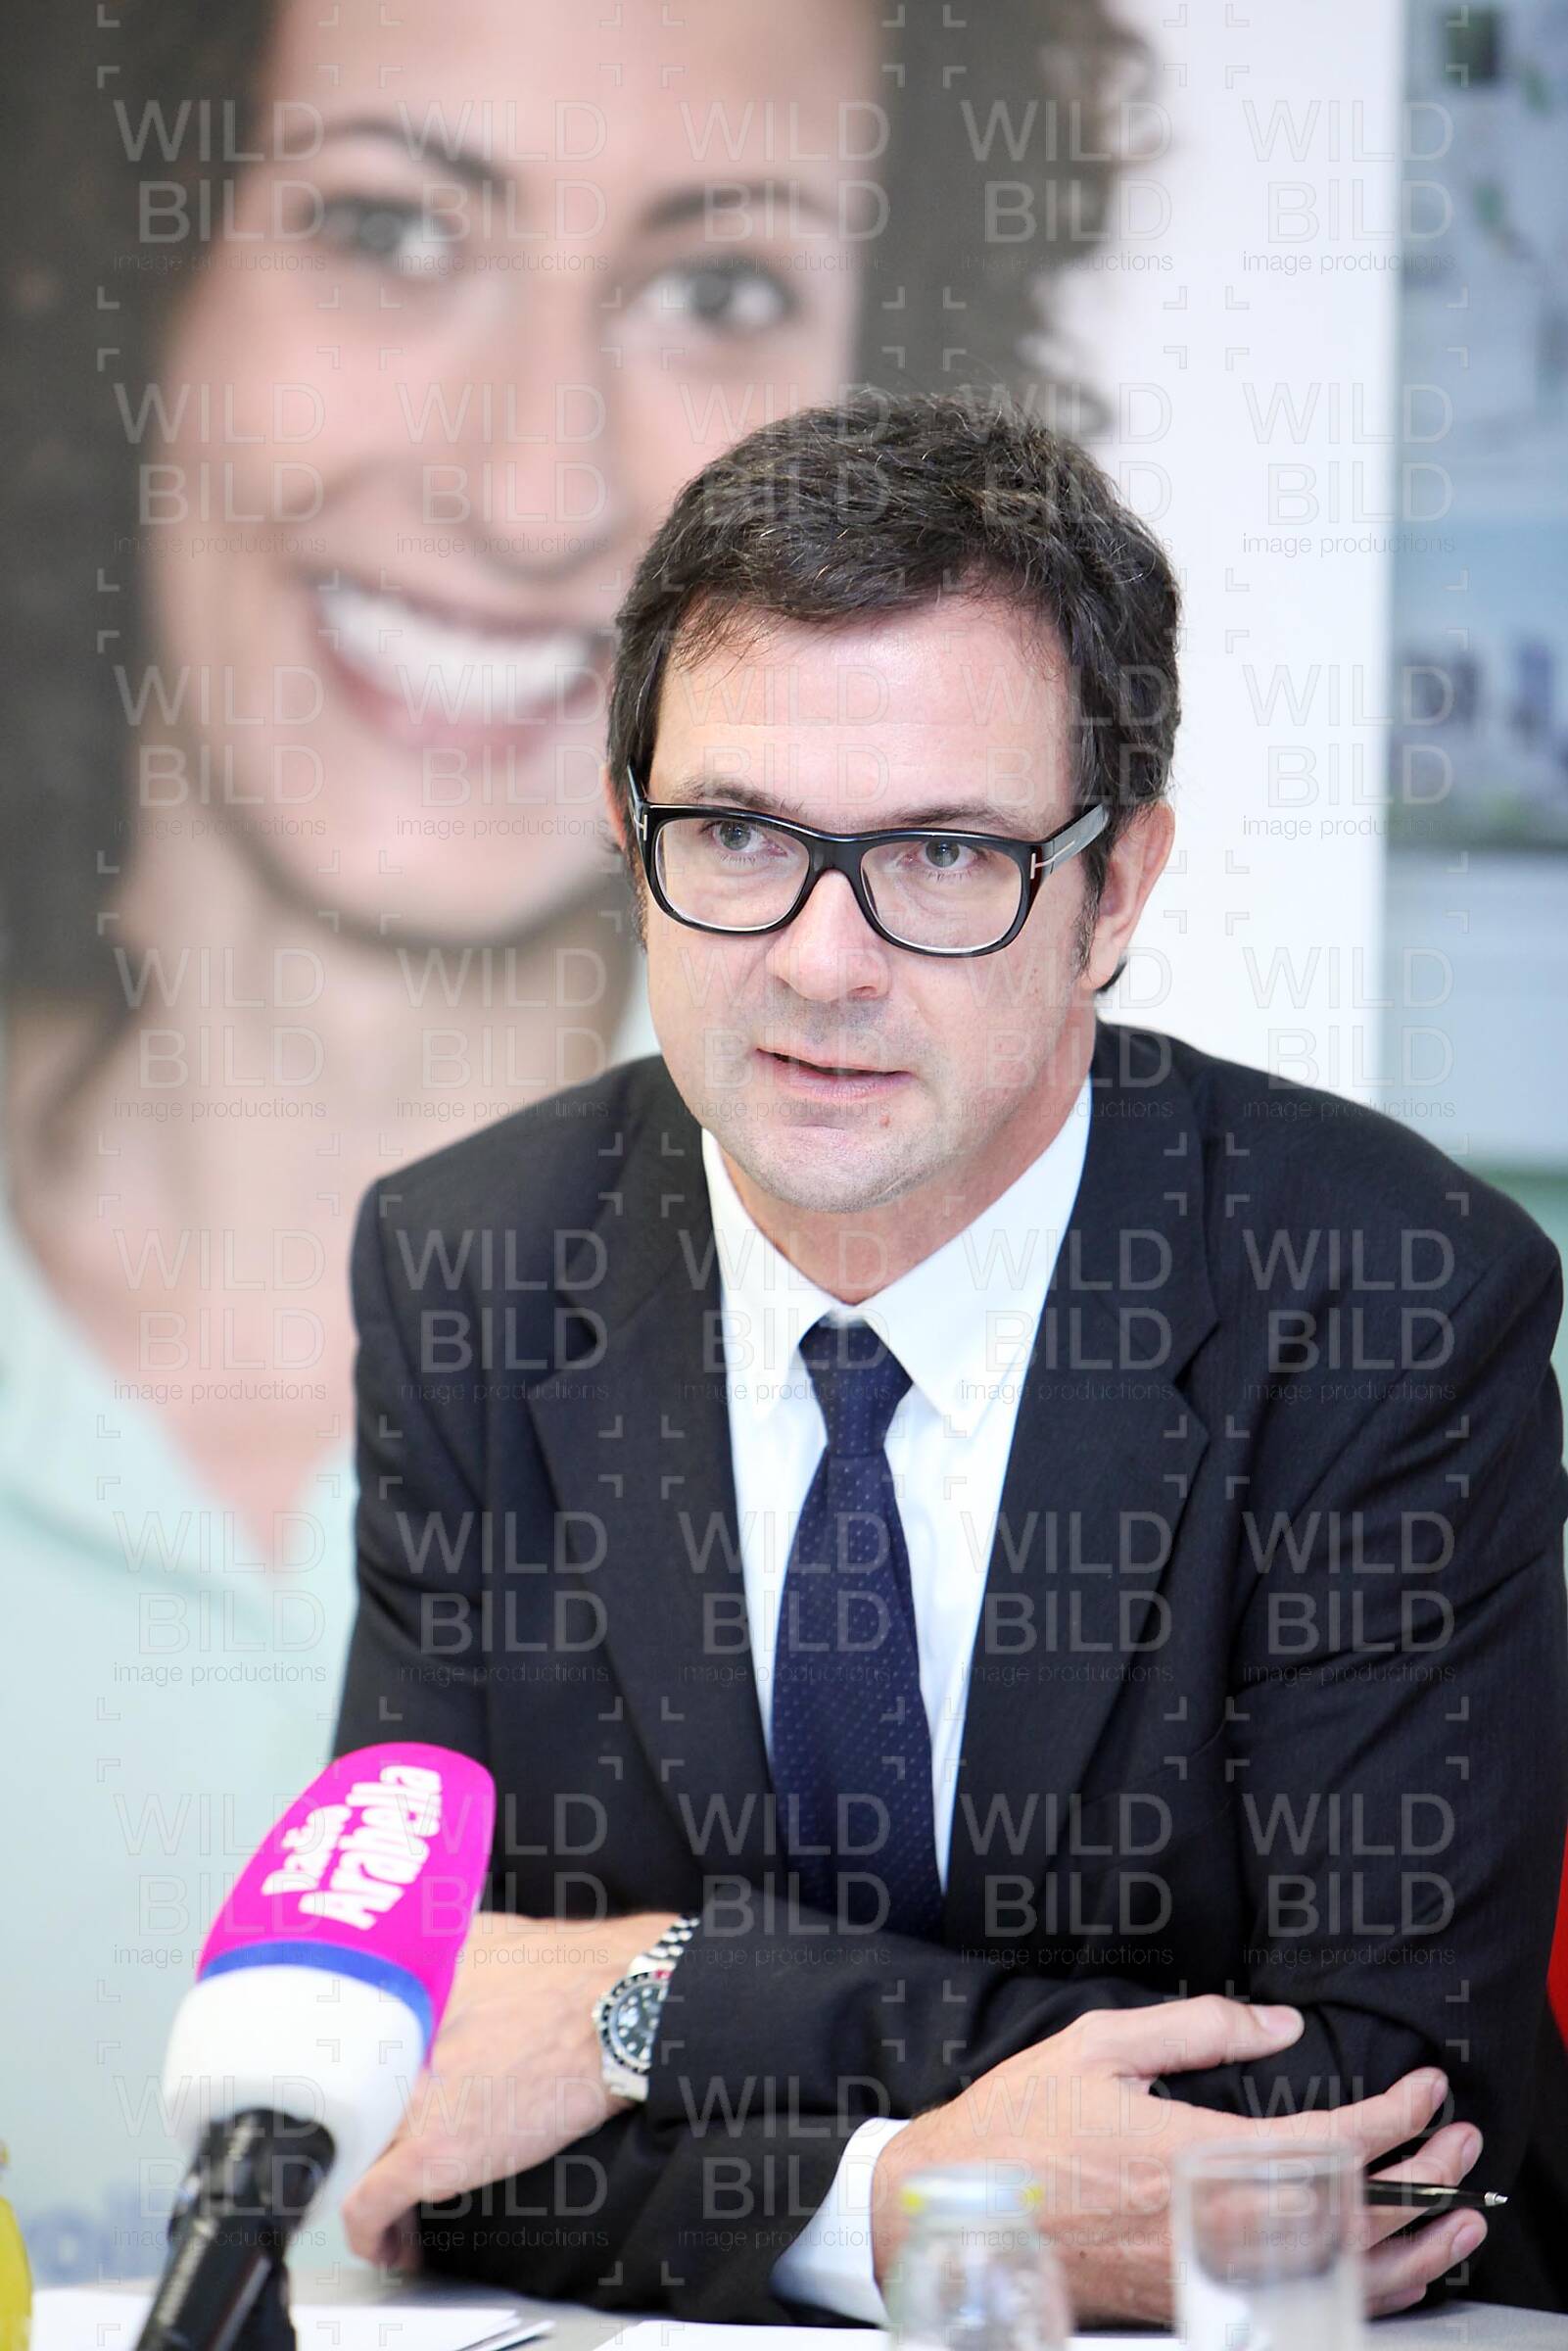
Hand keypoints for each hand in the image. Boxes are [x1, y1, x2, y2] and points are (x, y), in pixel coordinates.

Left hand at [340, 1908, 678, 2269]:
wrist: (610, 2009)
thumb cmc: (565, 1972)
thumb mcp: (481, 1936)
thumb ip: (437, 1955)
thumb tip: (428, 1966)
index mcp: (385, 1994)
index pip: (326, 2049)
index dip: (337, 2089)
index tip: (348, 2109)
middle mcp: (376, 2043)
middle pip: (331, 2106)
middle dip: (347, 2137)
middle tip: (364, 2160)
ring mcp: (397, 2096)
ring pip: (345, 2155)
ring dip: (358, 2183)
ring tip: (376, 2209)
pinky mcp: (429, 2150)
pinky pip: (368, 2205)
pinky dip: (369, 2232)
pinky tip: (387, 2246)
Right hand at [869, 1996, 1484, 2327]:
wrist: (953, 2213)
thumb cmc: (1018, 2126)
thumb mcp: (1098, 2043)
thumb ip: (1198, 2027)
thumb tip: (1279, 2024)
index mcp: (1191, 2156)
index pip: (1329, 2147)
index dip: (1394, 2118)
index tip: (1422, 2089)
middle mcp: (1210, 2226)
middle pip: (1354, 2221)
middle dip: (1423, 2182)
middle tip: (1458, 2145)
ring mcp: (1206, 2274)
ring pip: (1340, 2282)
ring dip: (1414, 2250)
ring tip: (1456, 2217)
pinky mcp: (1195, 2301)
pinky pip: (1303, 2306)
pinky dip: (1364, 2293)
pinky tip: (1388, 2271)